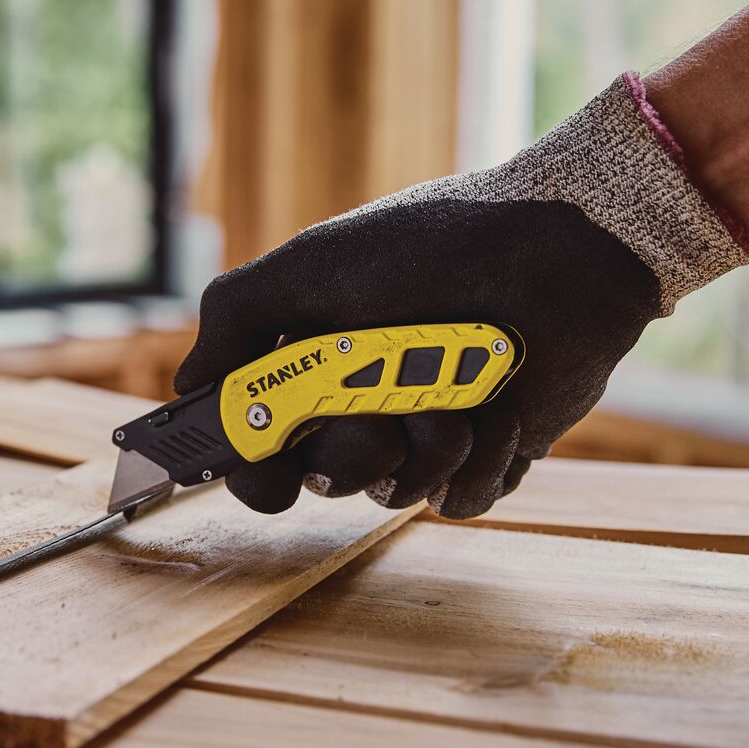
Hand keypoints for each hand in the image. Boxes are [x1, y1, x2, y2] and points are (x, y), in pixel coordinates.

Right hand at [178, 76, 748, 518]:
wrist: (560, 250)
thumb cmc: (437, 245)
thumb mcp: (315, 264)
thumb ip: (237, 318)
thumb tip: (188, 386)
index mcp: (314, 364)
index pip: (261, 447)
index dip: (259, 470)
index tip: (272, 470)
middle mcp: (364, 403)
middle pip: (325, 478)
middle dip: (354, 446)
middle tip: (384, 402)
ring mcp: (428, 432)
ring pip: (396, 495)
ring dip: (430, 443)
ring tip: (465, 384)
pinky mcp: (490, 453)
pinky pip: (463, 501)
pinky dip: (484, 462)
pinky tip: (503, 410)